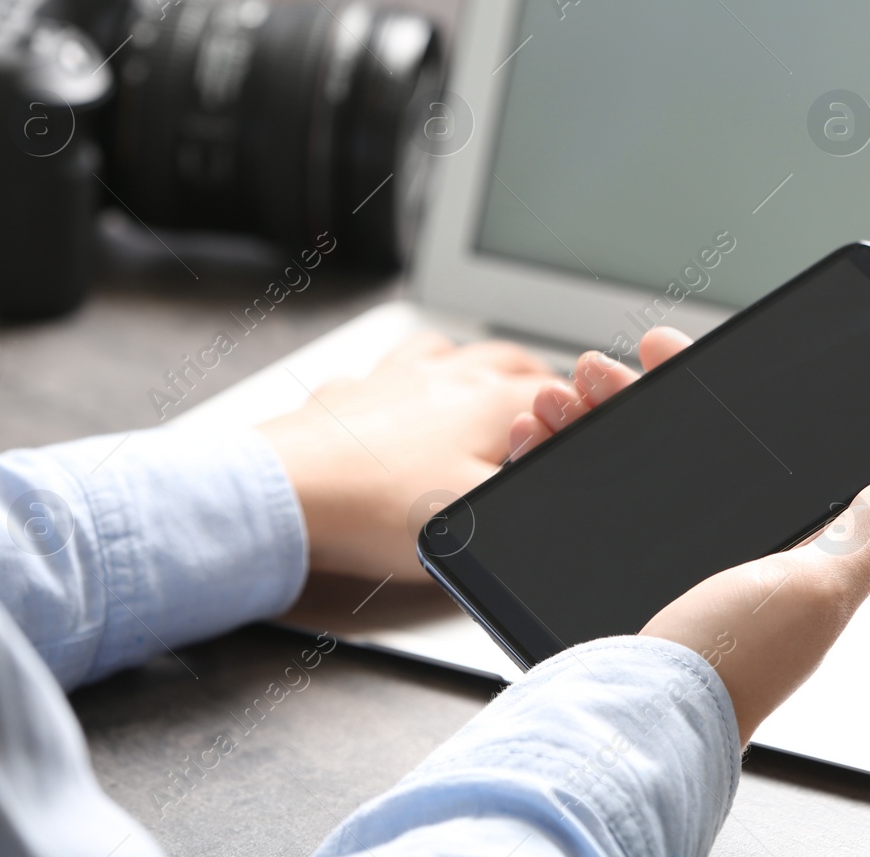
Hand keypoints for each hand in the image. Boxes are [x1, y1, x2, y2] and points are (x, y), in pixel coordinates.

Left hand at [258, 333, 555, 583]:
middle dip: (534, 375)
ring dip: (473, 363)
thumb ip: (525, 498)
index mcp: (488, 402)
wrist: (286, 493)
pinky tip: (400, 396)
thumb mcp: (476, 518)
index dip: (576, 407)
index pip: (553, 390)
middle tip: (548, 396)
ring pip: (448, 350)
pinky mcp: (349, 392)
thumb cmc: (377, 508)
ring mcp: (393, 377)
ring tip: (481, 382)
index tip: (584, 421)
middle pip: (506, 358)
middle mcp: (445, 376)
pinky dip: (407, 377)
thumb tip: (558, 482)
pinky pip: (389, 369)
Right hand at [513, 326, 869, 745]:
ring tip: (557, 400)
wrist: (638, 720)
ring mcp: (644, 565)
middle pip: (660, 445)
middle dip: (628, 396)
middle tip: (602, 370)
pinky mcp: (590, 580)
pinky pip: (562, 506)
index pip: (738, 443)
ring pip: (604, 467)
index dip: (701, 390)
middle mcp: (706, 549)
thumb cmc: (735, 662)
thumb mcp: (822, 586)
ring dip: (578, 420)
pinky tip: (530, 439)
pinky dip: (540, 465)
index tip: (668, 352)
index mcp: (766, 543)